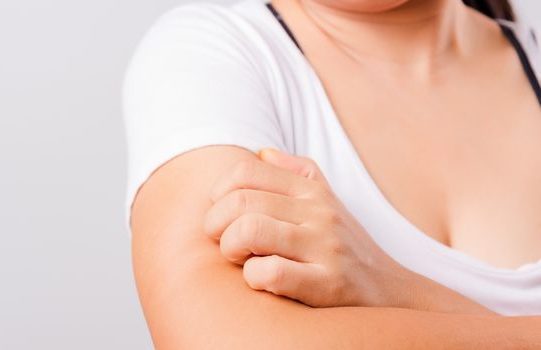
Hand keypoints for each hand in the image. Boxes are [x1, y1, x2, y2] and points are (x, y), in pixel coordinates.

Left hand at [203, 148, 491, 312]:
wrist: (393, 291)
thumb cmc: (346, 246)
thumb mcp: (327, 202)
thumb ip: (297, 173)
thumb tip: (262, 152)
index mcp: (312, 190)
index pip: (246, 171)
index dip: (220, 192)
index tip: (221, 213)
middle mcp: (319, 213)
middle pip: (240, 202)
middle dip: (216, 224)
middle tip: (222, 241)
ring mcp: (324, 247)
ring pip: (250, 231)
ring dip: (231, 248)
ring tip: (240, 259)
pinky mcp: (328, 284)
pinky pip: (270, 272)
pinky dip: (253, 278)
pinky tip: (261, 280)